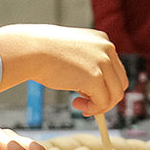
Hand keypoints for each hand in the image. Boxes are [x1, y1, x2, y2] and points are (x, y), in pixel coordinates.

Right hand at [0, 25, 126, 116]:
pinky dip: (92, 109)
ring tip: (79, 105)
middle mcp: (107, 48)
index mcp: (102, 40)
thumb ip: (87, 63)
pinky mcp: (95, 78)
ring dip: (99, 106)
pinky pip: (102, 102)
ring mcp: (103, 62)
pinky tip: (75, 104)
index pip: (116, 69)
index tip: (90, 95)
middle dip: (105, 98)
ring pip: (114, 95)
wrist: (30, 50)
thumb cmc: (43, 51)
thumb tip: (94, 88)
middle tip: (87, 105)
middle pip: (120, 83)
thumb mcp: (72, 51)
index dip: (105, 86)